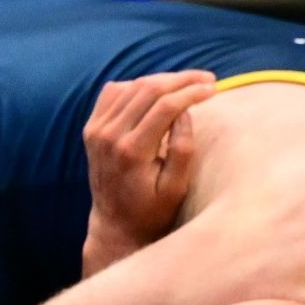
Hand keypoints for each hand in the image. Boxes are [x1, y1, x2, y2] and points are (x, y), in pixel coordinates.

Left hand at [83, 69, 216, 267]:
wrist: (115, 225)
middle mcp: (109, 136)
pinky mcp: (91, 128)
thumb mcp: (176, 188)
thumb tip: (184, 112)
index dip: (191, 92)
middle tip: (207, 79)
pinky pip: (114, 92)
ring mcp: (96, 130)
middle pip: (148, 89)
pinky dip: (137, 85)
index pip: (164, 106)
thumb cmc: (152, 211)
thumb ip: (183, 149)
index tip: (213, 89)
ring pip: (132, 86)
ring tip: (187, 84)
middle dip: (181, 80)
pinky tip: (156, 91)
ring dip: (162, 80)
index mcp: (132, 151)